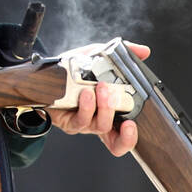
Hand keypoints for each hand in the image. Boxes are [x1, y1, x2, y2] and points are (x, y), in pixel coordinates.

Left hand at [47, 41, 150, 156]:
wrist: (48, 74)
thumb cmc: (75, 71)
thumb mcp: (99, 57)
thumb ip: (122, 54)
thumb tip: (143, 51)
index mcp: (111, 112)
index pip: (124, 136)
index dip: (130, 137)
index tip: (132, 124)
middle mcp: (99, 122)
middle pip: (117, 140)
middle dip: (121, 119)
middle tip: (115, 95)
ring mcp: (84, 124)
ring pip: (100, 126)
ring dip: (104, 107)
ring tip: (100, 88)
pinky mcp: (69, 122)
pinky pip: (80, 121)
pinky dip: (86, 107)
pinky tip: (86, 93)